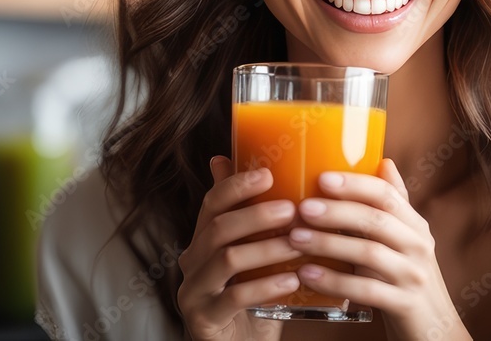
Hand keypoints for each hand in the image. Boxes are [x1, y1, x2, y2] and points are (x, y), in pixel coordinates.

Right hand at [177, 156, 302, 340]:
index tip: (268, 174)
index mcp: (203, 239)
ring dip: (266, 248)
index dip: (237, 185)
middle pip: (218, 228)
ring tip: (298, 243)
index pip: (212, 203)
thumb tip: (267, 172)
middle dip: (256, 215)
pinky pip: (235, 298)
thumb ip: (256, 217)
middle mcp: (191, 261)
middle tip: (292, 209)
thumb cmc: (251, 295)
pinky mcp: (204, 319)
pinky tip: (293, 280)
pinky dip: (266, 286)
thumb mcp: (254, 252)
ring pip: (227, 260)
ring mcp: (193, 291)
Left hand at [287, 159, 471, 340]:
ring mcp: (414, 275)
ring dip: (328, 244)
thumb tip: (383, 161)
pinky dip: (334, 281)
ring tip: (295, 238)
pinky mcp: (405, 304)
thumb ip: (392, 205)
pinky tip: (307, 274)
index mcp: (415, 224)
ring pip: (369, 253)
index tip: (322, 177)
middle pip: (376, 220)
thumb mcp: (405, 239)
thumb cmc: (407, 278)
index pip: (387, 194)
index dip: (355, 184)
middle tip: (302, 208)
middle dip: (336, 212)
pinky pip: (366, 290)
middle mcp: (419, 245)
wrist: (434, 329)